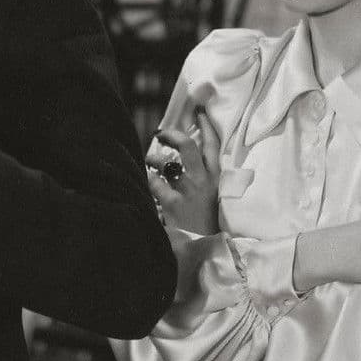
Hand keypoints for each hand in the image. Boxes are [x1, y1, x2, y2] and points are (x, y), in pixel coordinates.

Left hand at [145, 107, 219, 234]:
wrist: (205, 251)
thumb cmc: (204, 223)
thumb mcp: (211, 198)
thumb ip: (201, 178)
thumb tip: (180, 158)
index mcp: (216, 179)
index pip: (213, 145)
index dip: (205, 125)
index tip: (198, 110)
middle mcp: (203, 182)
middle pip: (187, 146)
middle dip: (173, 134)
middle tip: (162, 132)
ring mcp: (188, 191)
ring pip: (166, 162)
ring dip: (154, 159)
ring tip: (149, 162)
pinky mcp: (173, 203)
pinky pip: (153, 182)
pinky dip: (147, 180)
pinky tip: (144, 181)